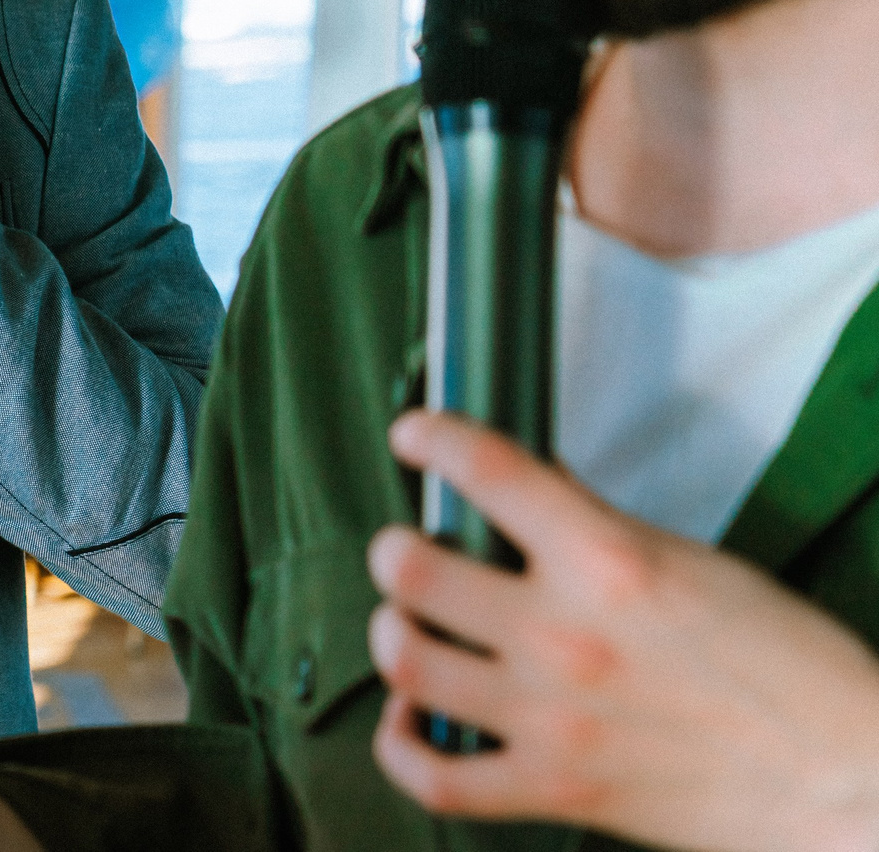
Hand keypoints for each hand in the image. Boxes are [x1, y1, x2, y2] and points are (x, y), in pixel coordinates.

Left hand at [368, 410, 878, 851]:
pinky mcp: (556, 791)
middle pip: (411, 569)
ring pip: (405, 660)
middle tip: (408, 551)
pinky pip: (434, 776)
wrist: (849, 782)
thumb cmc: (794, 674)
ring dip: (392, 634)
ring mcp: (551, 717)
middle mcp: (564, 634)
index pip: (488, 470)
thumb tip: (535, 498)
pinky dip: (402, 744)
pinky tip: (413, 714)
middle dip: (396, 552)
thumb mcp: (698, 566)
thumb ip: (602, 534)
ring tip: (409, 624)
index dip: (434, 439)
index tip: (416, 435)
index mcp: (610, 563)